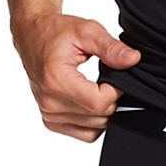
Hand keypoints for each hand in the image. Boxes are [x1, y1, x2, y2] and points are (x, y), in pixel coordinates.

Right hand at [11, 12, 141, 141]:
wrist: (32, 36)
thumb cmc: (56, 32)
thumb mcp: (87, 31)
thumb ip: (111, 48)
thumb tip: (133, 60)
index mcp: (56, 81)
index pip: (100, 103)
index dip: (116, 90)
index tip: (115, 75)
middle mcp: (50, 103)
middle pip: (100, 116)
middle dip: (111, 98)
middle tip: (107, 78)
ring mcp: (49, 115)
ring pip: (95, 128)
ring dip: (103, 109)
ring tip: (96, 86)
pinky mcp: (51, 121)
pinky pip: (85, 134)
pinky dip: (95, 121)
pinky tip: (91, 100)